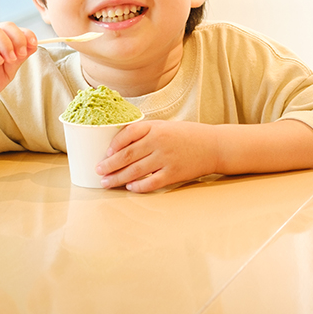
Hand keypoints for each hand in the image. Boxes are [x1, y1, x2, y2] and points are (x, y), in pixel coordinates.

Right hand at [0, 23, 37, 109]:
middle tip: (20, 55)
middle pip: (6, 26)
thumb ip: (18, 60)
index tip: (33, 45)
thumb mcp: (6, 73)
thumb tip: (32, 46)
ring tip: (10, 59)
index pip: (14, 29)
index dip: (26, 35)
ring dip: (6, 44)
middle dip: (18, 38)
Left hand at [97, 120, 217, 192]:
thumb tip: (119, 144)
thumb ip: (146, 132)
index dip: (114, 144)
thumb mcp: (166, 126)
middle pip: (127, 155)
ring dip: (117, 178)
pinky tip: (130, 187)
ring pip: (134, 171)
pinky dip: (137, 186)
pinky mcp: (173, 174)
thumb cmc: (188, 136)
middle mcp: (159, 142)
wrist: (214, 146)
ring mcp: (166, 159)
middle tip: (98, 171)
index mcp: (157, 127)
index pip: (128, 133)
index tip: (106, 153)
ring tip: (106, 182)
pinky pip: (150, 183)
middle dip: (109, 165)